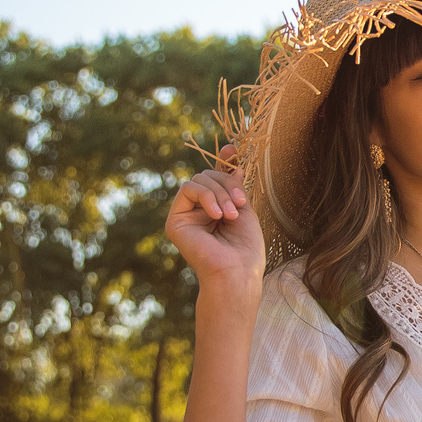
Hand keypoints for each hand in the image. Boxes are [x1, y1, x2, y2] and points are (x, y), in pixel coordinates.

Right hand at [165, 168, 266, 288]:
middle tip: (240, 203)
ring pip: (199, 180)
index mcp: (216, 208)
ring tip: (230, 215)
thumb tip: (232, 159)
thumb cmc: (246, 247)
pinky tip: (216, 215)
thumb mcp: (244, 207)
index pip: (216, 177)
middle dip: (227, 183)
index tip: (233, 150)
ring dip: (219, 192)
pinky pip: (188, 189)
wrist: (237, 272)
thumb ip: (235, 184)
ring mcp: (186, 215)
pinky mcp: (175, 221)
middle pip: (209, 175)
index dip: (224, 160)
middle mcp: (199, 211)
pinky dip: (206, 196)